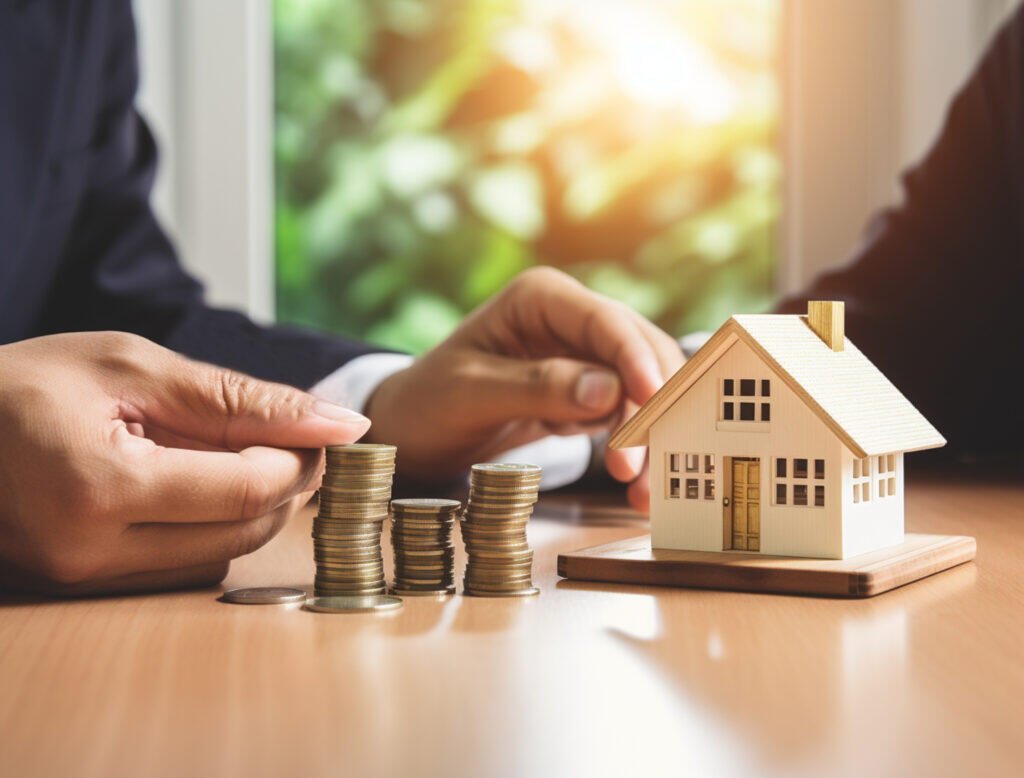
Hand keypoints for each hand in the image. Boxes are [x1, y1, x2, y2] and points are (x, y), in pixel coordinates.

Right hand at [0, 332, 369, 594]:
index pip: (246, 488)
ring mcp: (86, 577)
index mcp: (101, 486)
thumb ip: (243, 399)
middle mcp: (92, 550)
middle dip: (286, 484)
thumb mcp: (133, 367)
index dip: (299, 457)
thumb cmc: (25, 384)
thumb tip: (341, 423)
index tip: (314, 428)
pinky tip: (198, 482)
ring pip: (222, 554)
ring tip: (236, 453)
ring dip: (252, 506)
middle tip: (290, 439)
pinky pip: (182, 565)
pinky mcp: (86, 585)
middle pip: (244, 530)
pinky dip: (212, 524)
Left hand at [365, 267, 682, 509]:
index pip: (605, 322)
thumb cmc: (427, 402)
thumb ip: (537, 388)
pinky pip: (626, 416)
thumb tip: (610, 391)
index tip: (652, 399)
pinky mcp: (588, 392)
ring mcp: (583, 356)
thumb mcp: (471, 394)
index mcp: (541, 298)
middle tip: (642, 466)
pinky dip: (636, 448)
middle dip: (650, 409)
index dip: (636, 359)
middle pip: (638, 354)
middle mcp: (571, 320)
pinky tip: (636, 484)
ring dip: (650, 437)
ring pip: (641, 390)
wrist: (412, 432)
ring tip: (643, 491)